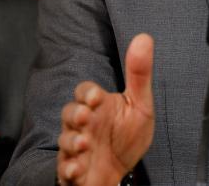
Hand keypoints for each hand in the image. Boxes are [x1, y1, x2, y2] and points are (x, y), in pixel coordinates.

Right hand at [57, 33, 155, 184]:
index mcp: (98, 106)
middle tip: (85, 117)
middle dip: (75, 114)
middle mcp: (83, 124)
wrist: (120, 171)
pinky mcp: (72, 170)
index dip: (87, 92)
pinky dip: (69, 168)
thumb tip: (144, 37)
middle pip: (69, 113)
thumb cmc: (127, 135)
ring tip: (85, 144)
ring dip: (73, 141)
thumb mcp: (139, 104)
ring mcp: (76, 147)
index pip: (85, 91)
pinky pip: (64, 169)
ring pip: (65, 140)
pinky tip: (77, 169)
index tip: (97, 97)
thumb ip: (139, 74)